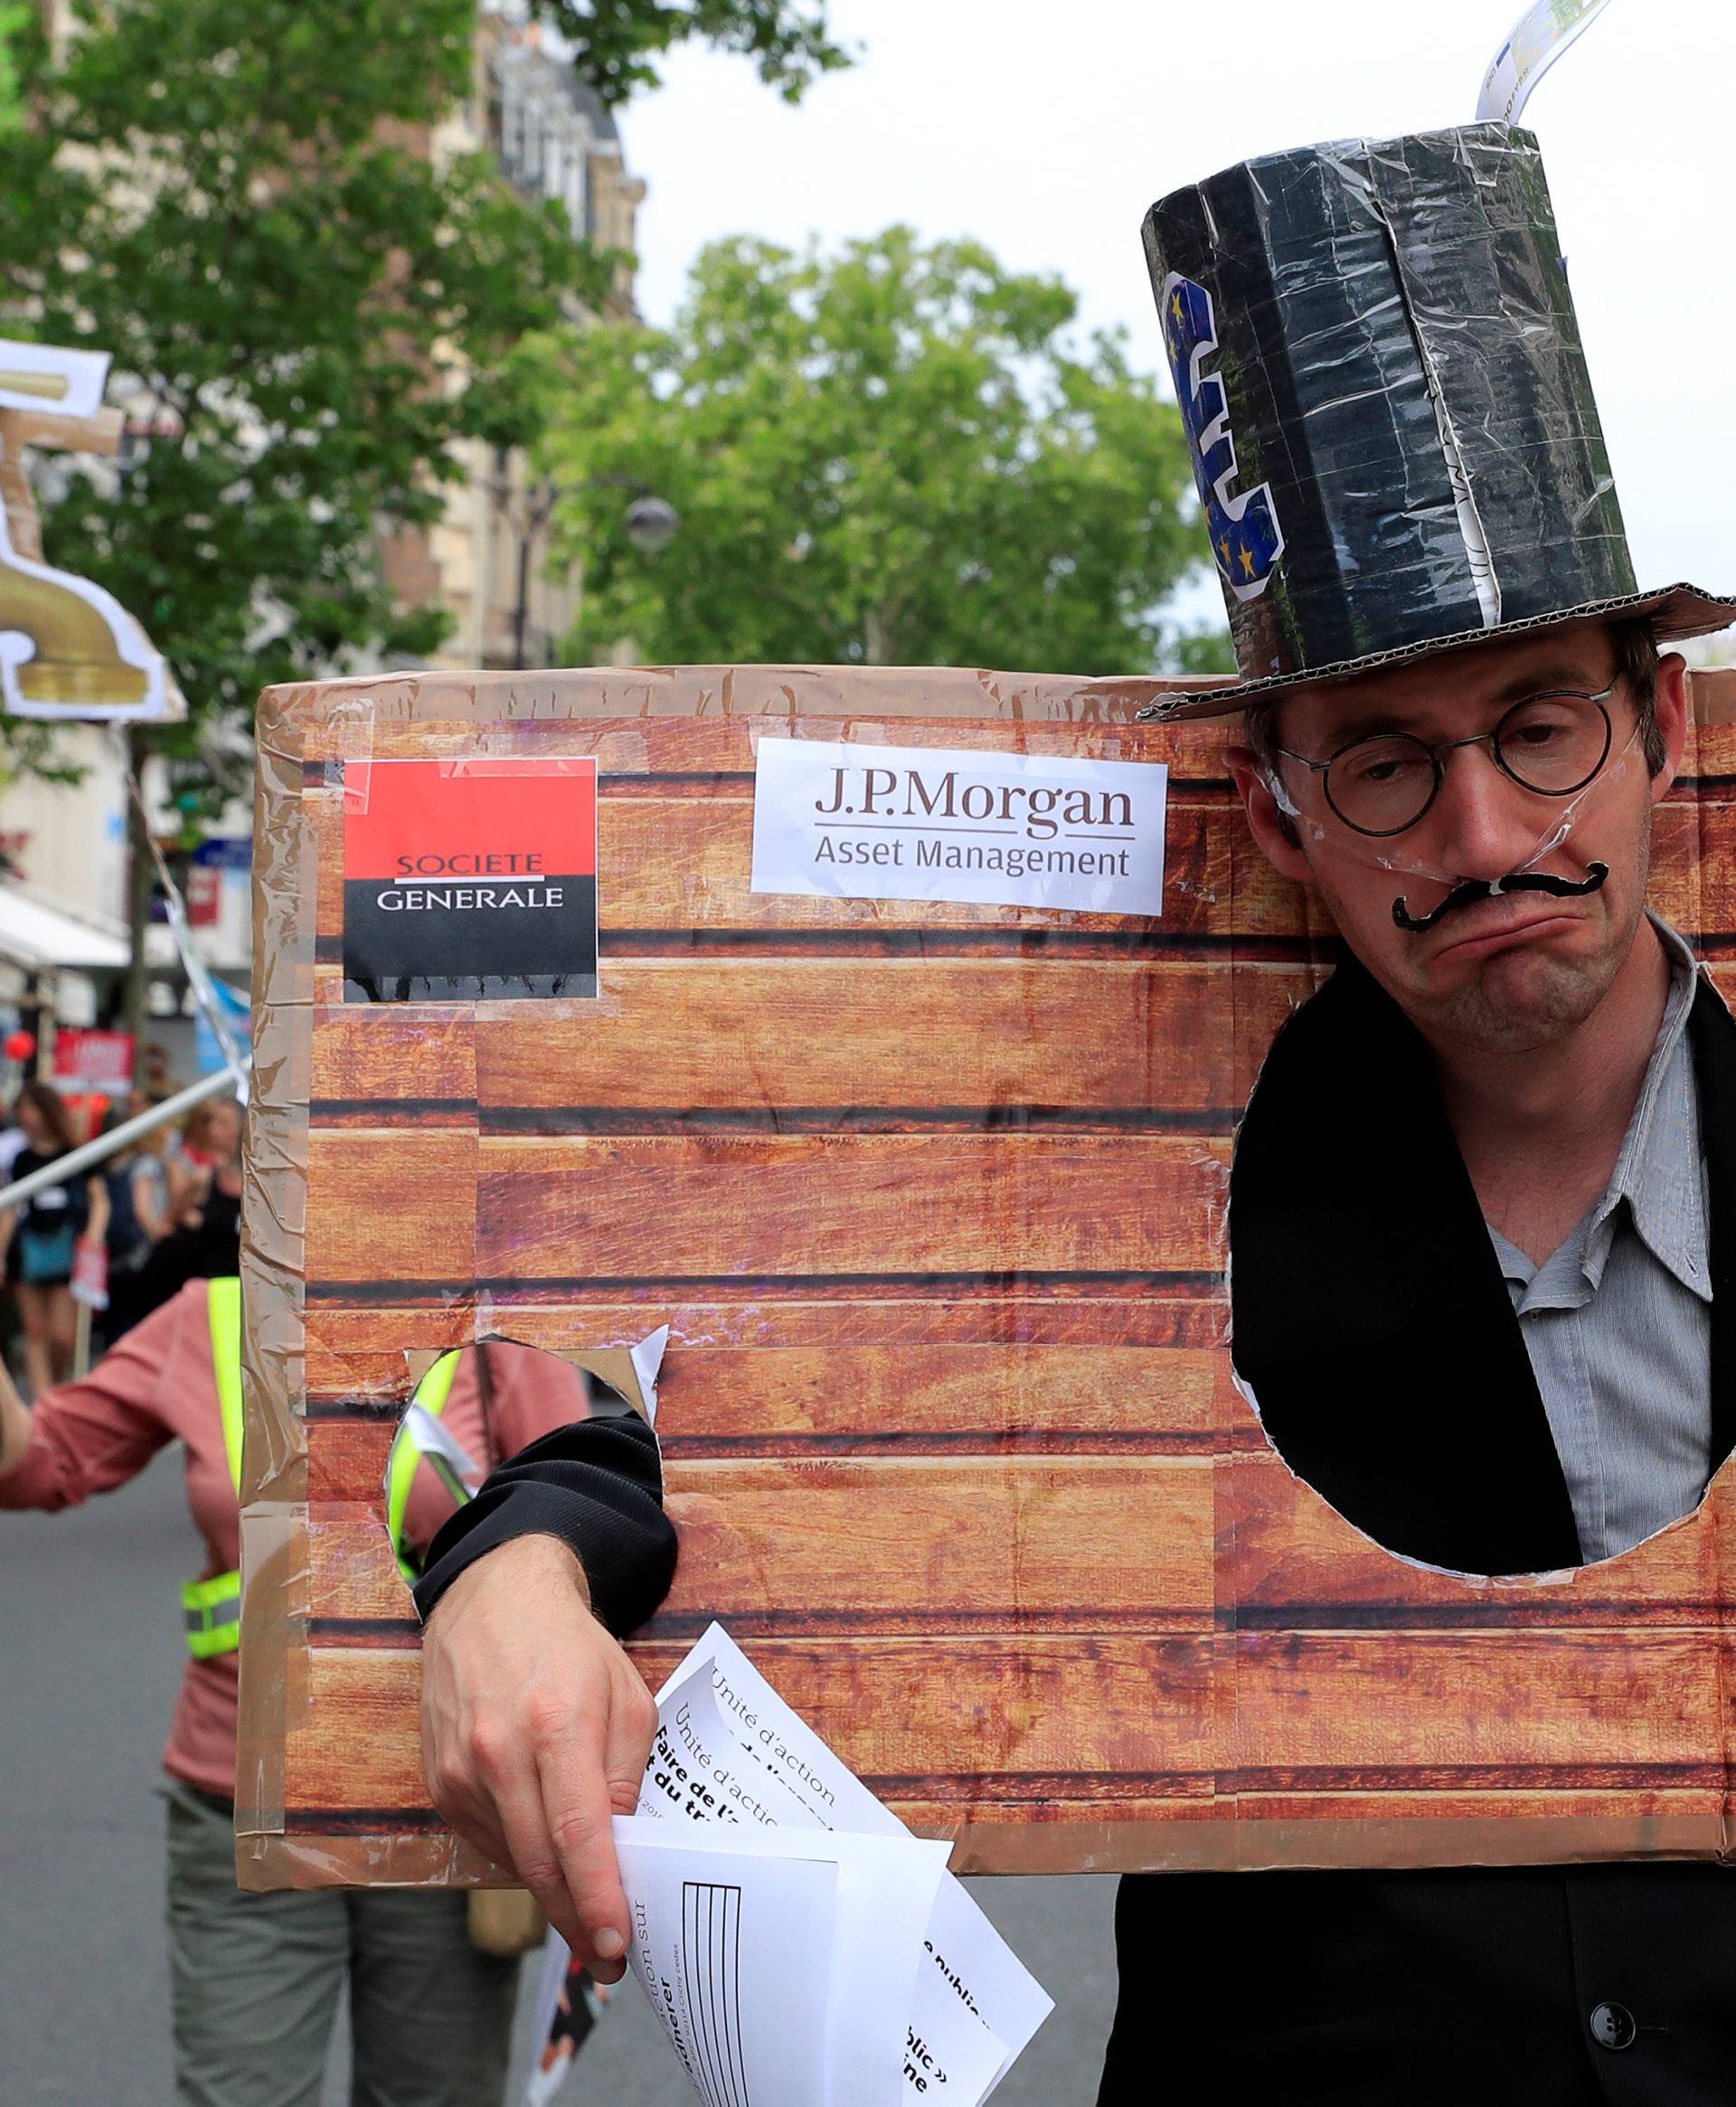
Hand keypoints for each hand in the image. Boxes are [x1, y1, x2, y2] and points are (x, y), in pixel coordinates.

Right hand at [419, 1533, 656, 1981]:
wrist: (493, 1600)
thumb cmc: (570, 1647)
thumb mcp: (626, 1695)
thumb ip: (627, 1771)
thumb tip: (623, 1845)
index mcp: (555, 1723)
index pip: (577, 1831)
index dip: (597, 1895)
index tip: (616, 1943)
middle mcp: (498, 1751)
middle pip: (539, 1862)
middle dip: (577, 1918)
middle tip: (609, 1958)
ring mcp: (460, 1770)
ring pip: (511, 1859)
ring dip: (550, 1892)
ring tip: (587, 1907)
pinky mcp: (439, 1782)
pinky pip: (487, 1841)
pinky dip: (521, 1857)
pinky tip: (546, 1853)